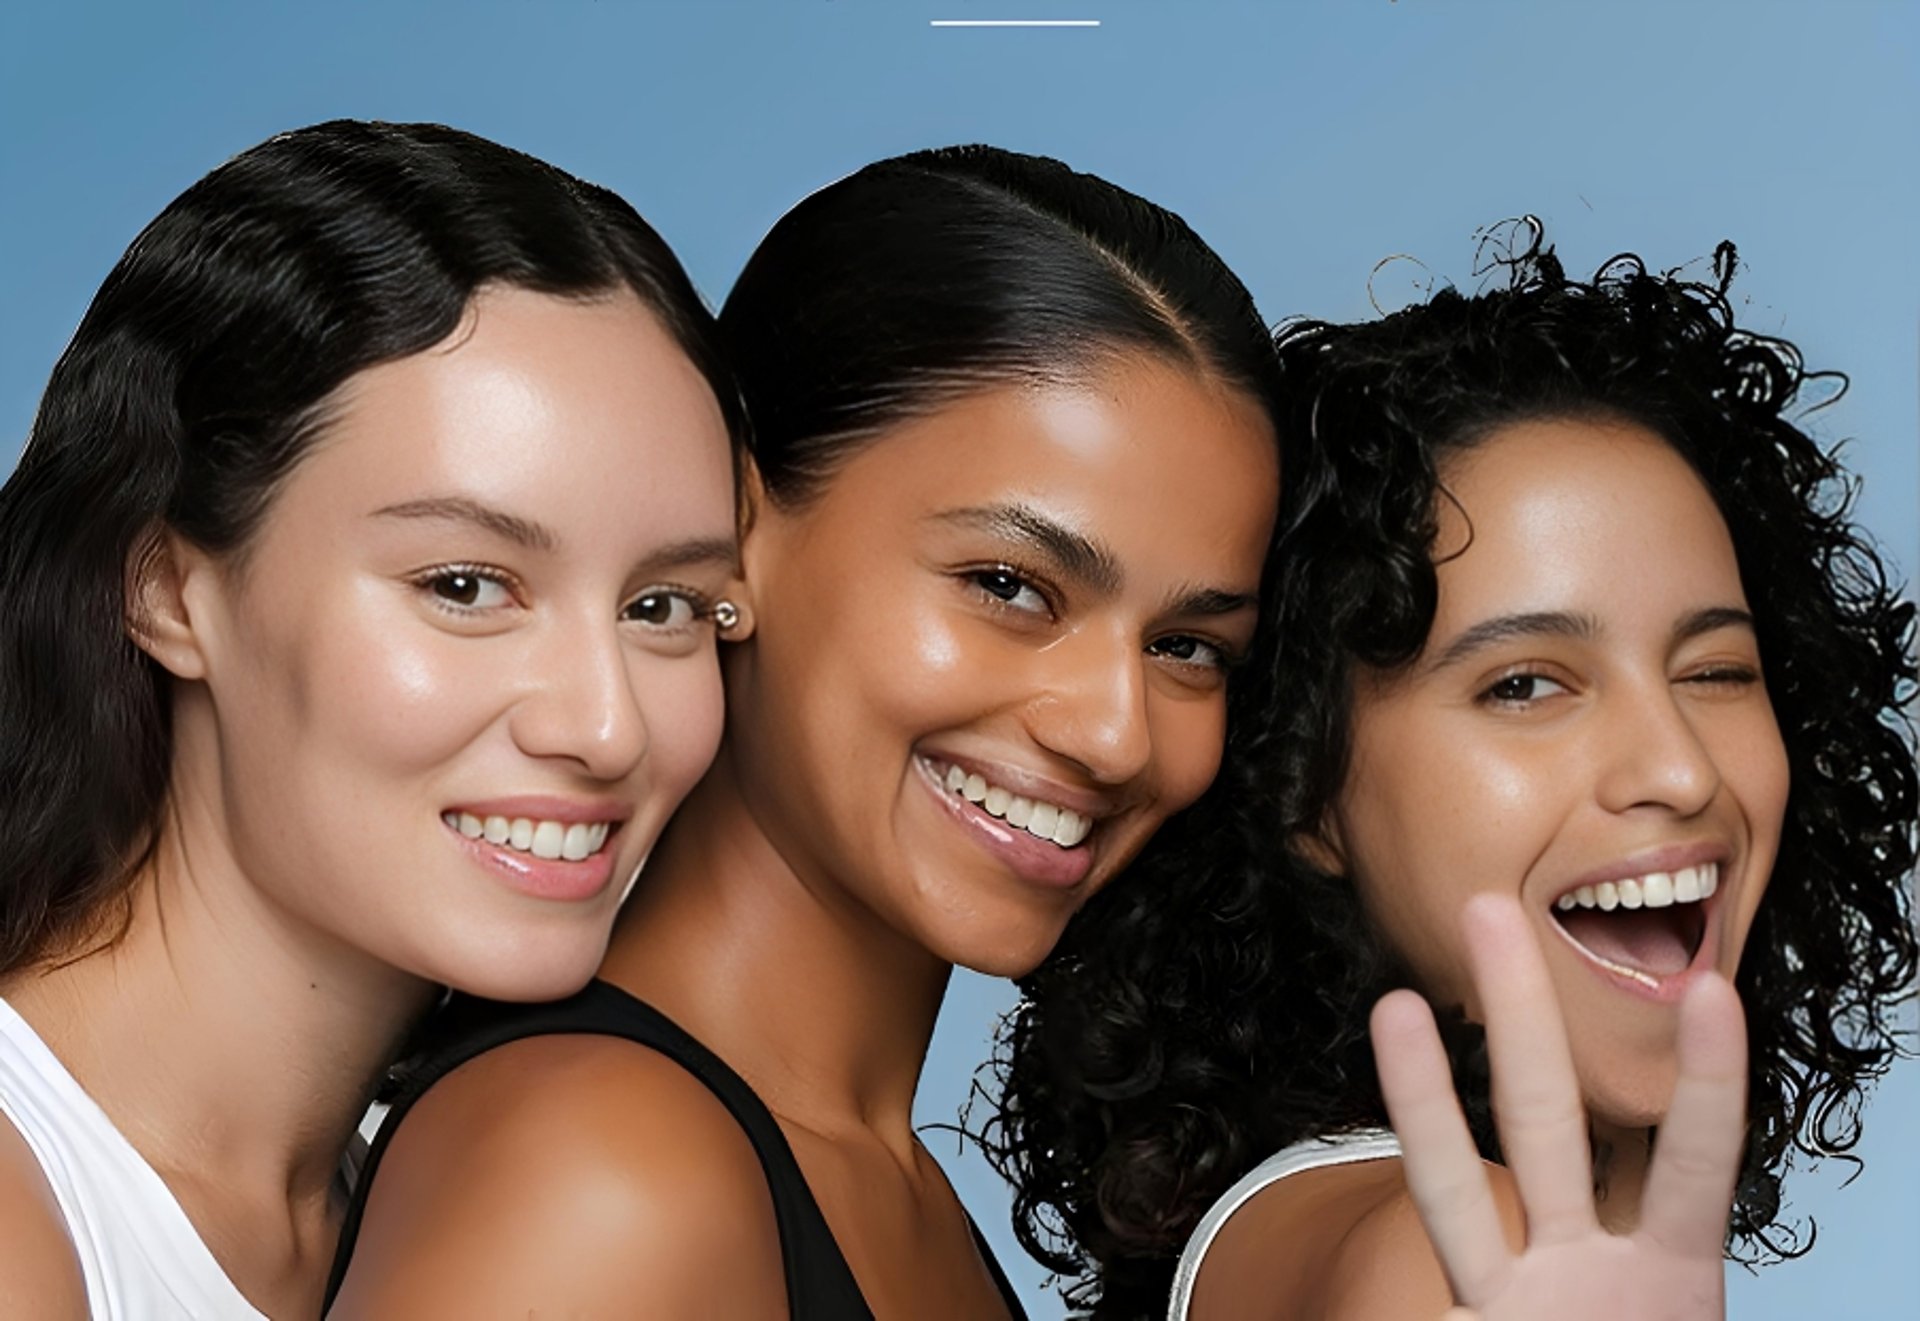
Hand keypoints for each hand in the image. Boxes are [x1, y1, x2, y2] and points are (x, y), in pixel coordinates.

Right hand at [1369, 893, 1746, 1320]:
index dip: (1710, 1084)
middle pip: (1546, 1123)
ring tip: (1393, 1003)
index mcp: (1668, 1279)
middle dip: (1522, 1016)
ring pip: (1453, 1183)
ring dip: (1418, 1090)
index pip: (1692, 1166)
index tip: (1711, 993)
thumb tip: (1671, 1219)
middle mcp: (1584, 1272)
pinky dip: (1412, 1235)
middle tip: (1492, 911)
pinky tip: (1386, 1191)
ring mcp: (1517, 1302)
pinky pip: (1429, 1276)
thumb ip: (1672, 1261)